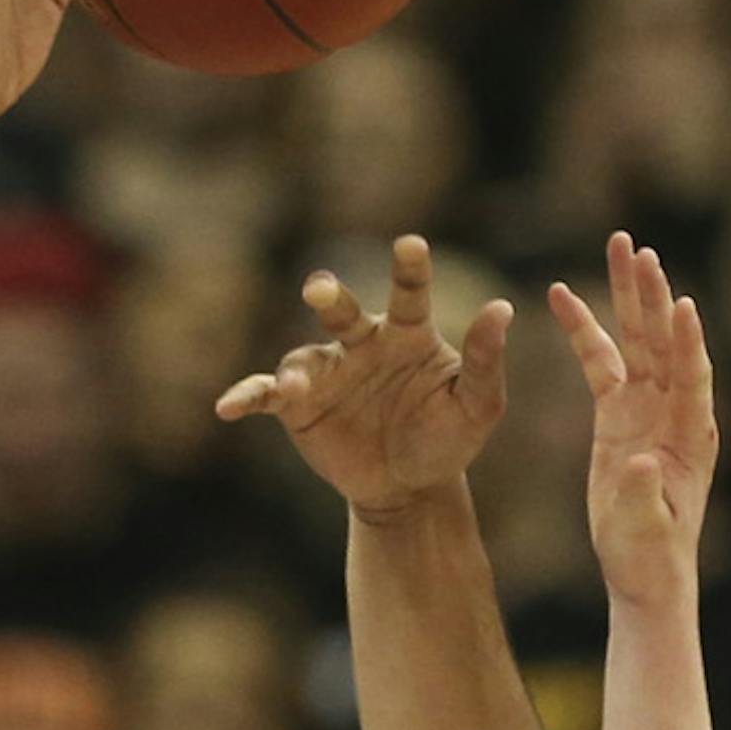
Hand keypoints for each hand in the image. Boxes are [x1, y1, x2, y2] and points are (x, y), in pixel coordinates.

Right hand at [214, 233, 511, 517]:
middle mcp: (362, 343)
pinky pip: (266, 394)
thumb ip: (487, 360)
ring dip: (296, 367)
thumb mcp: (478, 406)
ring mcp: (326, 371)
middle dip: (330, 297)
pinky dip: (245, 396)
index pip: (410, 294)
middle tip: (320, 287)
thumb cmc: (446, 439)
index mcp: (408, 334)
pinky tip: (227, 407)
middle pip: (343, 312)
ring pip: (303, 355)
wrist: (409, 487)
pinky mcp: (296, 404)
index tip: (411, 243)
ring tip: (296, 383)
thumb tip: (503, 307)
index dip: (409, 268)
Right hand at [550, 234, 715, 603]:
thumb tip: (639, 460)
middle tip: (637, 250)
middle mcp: (673, 412)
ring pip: (636, 340)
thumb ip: (644, 495)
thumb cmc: (651, 557)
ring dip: (626, 294)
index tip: (682, 305)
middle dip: (651, 295)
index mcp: (690, 437)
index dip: (687, 343)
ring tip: (618, 246)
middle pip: (663, 342)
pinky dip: (585, 329)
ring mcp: (646, 408)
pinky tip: (561, 294)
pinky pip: (601, 361)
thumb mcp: (647, 531)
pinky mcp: (618, 413)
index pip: (692, 378)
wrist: (644, 571)